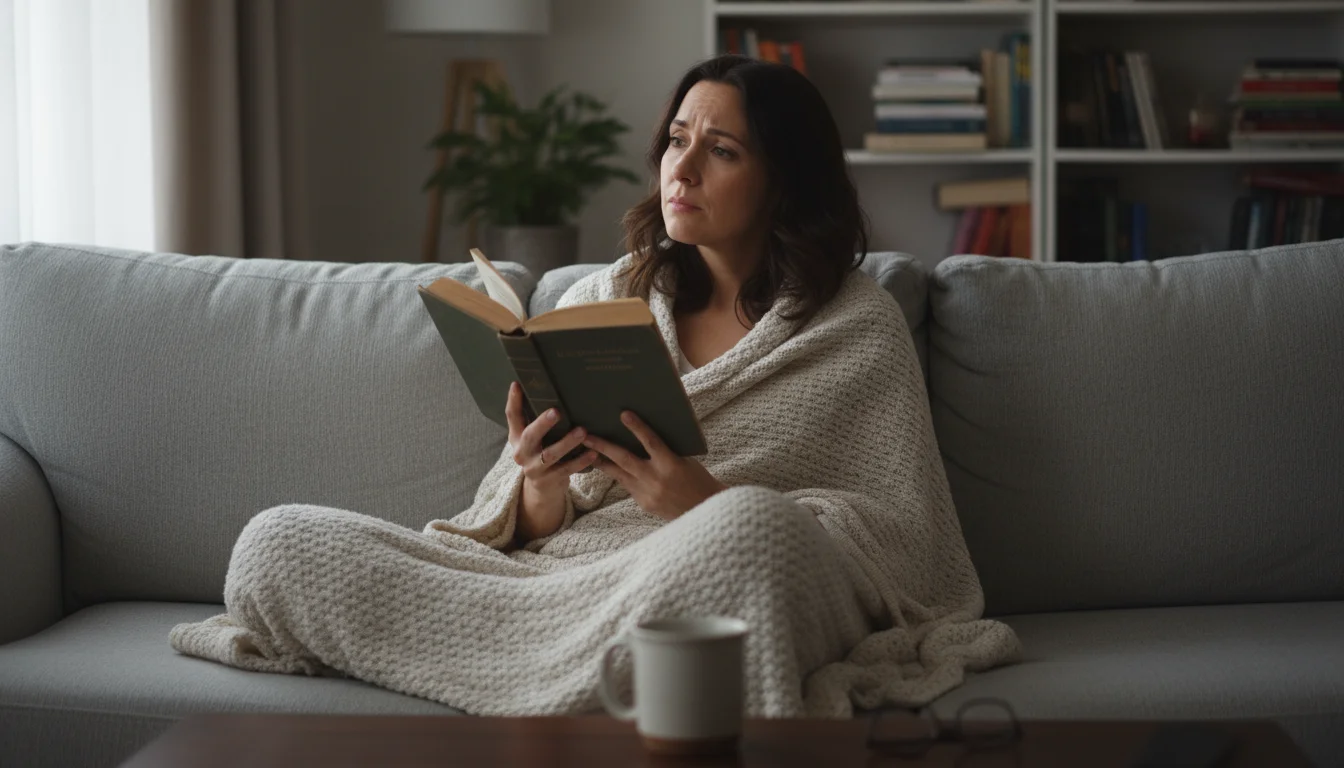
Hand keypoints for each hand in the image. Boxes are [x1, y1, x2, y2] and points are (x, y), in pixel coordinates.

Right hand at [506, 382, 597, 540]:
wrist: (542, 491)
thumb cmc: (541, 455)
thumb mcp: (533, 440)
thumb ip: (537, 421)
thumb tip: (550, 391)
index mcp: (517, 438)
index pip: (512, 417)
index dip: (513, 401)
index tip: (518, 384)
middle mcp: (522, 453)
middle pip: (531, 436)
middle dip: (543, 424)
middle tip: (556, 411)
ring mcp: (535, 468)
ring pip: (550, 455)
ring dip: (567, 442)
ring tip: (582, 431)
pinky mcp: (550, 480)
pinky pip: (567, 469)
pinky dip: (581, 461)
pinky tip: (593, 453)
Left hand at [581, 410, 726, 521]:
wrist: (704, 509)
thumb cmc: (698, 479)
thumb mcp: (686, 460)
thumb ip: (665, 450)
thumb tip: (643, 434)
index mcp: (671, 464)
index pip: (651, 442)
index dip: (637, 427)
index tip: (624, 414)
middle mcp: (656, 479)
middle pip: (624, 459)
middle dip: (603, 447)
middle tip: (586, 436)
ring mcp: (648, 493)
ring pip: (619, 474)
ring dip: (602, 463)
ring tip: (587, 452)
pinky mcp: (644, 503)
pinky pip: (628, 485)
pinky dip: (619, 475)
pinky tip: (608, 467)